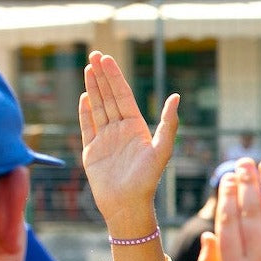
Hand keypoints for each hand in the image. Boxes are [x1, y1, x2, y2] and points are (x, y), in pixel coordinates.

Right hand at [78, 50, 179, 228]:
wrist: (127, 205)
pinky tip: (83, 96)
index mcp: (136, 127)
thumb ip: (169, 124)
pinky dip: (84, 112)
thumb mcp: (162, 150)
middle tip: (94, 55)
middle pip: (109, 97)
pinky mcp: (92, 152)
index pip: (123, 96)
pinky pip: (87, 127)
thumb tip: (176, 97)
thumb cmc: (147, 180)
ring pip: (97, 108)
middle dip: (102, 76)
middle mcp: (120, 130)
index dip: (114, 77)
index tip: (106, 59)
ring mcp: (105, 140)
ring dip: (92, 88)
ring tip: (87, 68)